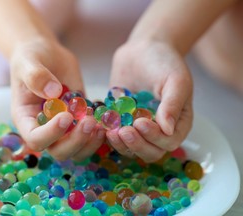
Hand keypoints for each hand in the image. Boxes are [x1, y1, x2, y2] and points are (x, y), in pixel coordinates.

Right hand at [10, 37, 104, 160]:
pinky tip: (106, 120)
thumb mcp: (29, 61)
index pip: (35, 139)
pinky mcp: (79, 120)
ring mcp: (64, 127)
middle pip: (59, 151)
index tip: (66, 116)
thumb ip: (36, 76)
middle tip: (89, 122)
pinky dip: (99, 135)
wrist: (48, 55)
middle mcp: (45, 128)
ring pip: (77, 150)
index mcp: (26, 118)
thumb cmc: (32, 57)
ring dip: (90, 143)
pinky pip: (90, 138)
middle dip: (76, 141)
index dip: (51, 133)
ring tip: (100, 125)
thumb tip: (53, 93)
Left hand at [108, 40, 192, 161]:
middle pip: (150, 151)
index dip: (155, 137)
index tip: (140, 122)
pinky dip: (108, 135)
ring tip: (111, 132)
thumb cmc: (164, 62)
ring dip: (121, 144)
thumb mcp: (175, 80)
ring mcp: (138, 127)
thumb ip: (173, 104)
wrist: (143, 48)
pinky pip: (115, 136)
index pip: (169, 142)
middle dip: (137, 145)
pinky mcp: (121, 121)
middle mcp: (159, 129)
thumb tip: (167, 130)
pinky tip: (101, 126)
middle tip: (123, 132)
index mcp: (177, 122)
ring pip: (131, 148)